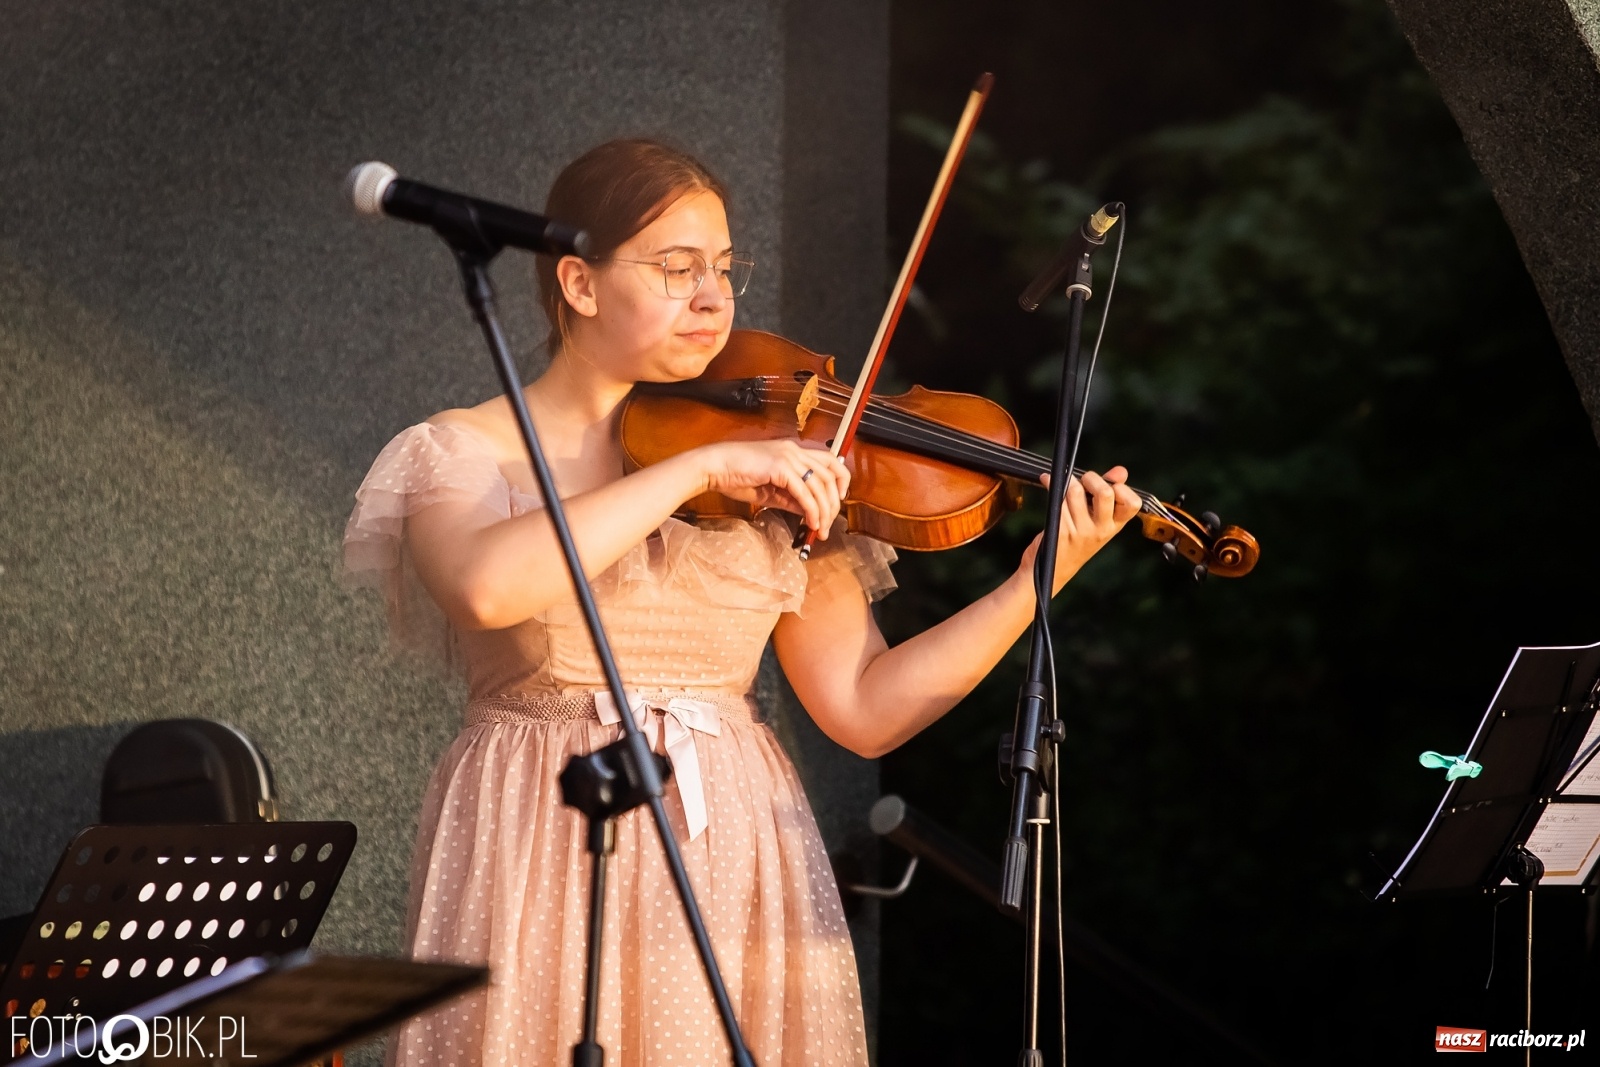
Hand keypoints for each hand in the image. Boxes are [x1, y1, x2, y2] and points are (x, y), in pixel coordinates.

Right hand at [694, 439, 850, 537]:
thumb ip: (792, 498)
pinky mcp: (780, 467)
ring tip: (820, 529)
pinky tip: (811, 523)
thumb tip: (810, 512)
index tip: (838, 501)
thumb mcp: (771, 490)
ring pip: (820, 485)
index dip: (841, 481)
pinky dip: (811, 510)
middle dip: (833, 504)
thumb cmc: (736, 476)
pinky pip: (804, 493)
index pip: (831, 461)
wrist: (715, 467)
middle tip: (829, 524)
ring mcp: (789, 457)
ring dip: (824, 511)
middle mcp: (795, 450)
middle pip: (830, 475)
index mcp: (794, 451)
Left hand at [1017, 466, 1141, 593]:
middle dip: (1092, 477)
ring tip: (1064, 482)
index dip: (1122, 488)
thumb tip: (1121, 471)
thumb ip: (1110, 493)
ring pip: (1075, 492)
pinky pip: (1057, 500)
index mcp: (1115, 526)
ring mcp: (1081, 532)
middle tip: (1084, 480)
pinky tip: (1047, 481)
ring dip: (1068, 481)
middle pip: (1105, 493)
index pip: (1132, 504)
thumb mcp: (1098, 519)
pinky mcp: (1061, 531)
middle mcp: (1101, 530)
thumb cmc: (1076, 539)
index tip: (1109, 484)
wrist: (1053, 569)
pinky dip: (1050, 484)